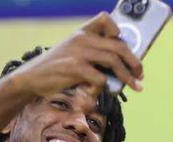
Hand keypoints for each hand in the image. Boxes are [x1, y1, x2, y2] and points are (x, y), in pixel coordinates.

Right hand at [10, 12, 142, 97]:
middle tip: (140, 74)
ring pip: (113, 61)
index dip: (118, 30)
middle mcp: (82, 39)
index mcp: (82, 32)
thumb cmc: (56, 69)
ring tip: (136, 86)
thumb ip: (93, 54)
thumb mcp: (72, 53)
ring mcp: (78, 53)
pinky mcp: (74, 68)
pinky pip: (100, 78)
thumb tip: (122, 68)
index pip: (105, 19)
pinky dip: (106, 86)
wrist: (31, 78)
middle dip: (134, 61)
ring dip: (128, 76)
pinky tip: (107, 91)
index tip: (125, 44)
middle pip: (118, 46)